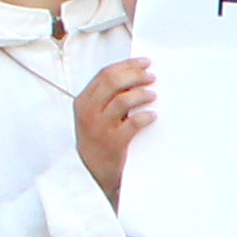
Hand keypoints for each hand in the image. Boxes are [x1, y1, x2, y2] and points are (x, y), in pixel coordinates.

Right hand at [74, 56, 158, 199]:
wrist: (91, 173)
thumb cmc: (98, 140)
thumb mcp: (95, 115)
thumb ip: (108, 97)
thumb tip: (136, 76)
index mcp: (83, 101)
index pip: (105, 73)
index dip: (128, 65)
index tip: (145, 63)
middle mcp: (88, 112)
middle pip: (113, 82)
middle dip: (136, 75)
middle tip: (152, 77)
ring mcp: (99, 127)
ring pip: (123, 100)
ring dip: (141, 94)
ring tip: (153, 95)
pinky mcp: (112, 143)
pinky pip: (132, 124)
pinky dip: (145, 117)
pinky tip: (152, 116)